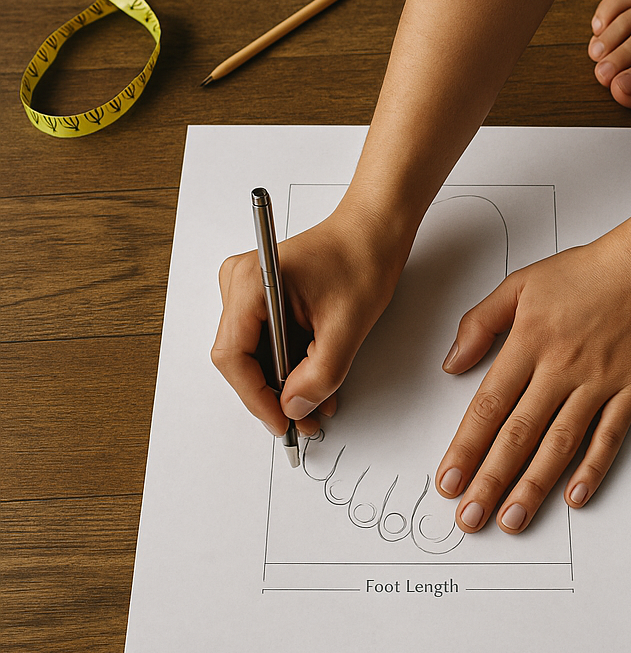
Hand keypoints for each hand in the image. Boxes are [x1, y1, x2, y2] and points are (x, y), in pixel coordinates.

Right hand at [211, 200, 407, 436]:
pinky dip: (290, 362)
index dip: (255, 396)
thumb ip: (320, 375)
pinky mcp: (264, 294)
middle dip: (273, 394)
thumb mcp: (347, 326)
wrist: (375, 230)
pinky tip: (315, 380)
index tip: (281, 421)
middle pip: (241, 357)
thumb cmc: (362, 259)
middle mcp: (240, 283)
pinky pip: (268, 339)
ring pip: (256, 352)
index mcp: (252, 283)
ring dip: (285, 381)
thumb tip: (294, 409)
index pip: (233, 356)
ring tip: (318, 402)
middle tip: (303, 422)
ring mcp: (249, 288)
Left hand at [434, 222, 630, 532]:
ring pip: (559, 443)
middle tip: (470, 518)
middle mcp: (560, 368)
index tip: (448, 481)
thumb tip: (452, 363)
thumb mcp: (520, 283)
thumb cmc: (586, 273)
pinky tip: (575, 497)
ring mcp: (597, 382)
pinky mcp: (630, 390)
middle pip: (518, 434)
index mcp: (528, 343)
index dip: (466, 448)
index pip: (489, 406)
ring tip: (512, 520)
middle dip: (490, 481)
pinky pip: (609, 436)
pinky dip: (593, 468)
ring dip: (534, 486)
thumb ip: (480, 322)